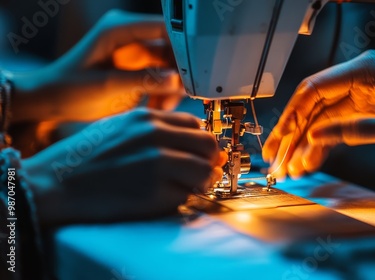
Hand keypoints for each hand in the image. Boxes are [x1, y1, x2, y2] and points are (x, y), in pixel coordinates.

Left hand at [10, 10, 183, 122]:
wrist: (51, 101)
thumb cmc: (68, 88)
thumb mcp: (106, 84)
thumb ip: (143, 80)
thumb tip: (176, 81)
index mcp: (121, 29)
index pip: (165, 27)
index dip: (185, 44)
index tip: (199, 66)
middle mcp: (132, 38)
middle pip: (172, 49)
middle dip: (180, 72)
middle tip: (183, 94)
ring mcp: (136, 55)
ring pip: (170, 67)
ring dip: (173, 87)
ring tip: (164, 106)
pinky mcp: (138, 71)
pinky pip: (162, 80)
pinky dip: (164, 94)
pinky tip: (157, 107)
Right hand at [22, 109, 222, 224]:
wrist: (52, 182)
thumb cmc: (82, 157)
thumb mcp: (119, 127)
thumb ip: (155, 130)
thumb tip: (189, 141)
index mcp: (146, 117)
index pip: (195, 124)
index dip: (200, 141)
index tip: (198, 153)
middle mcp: (155, 135)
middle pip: (208, 144)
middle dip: (209, 160)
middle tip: (200, 172)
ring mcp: (156, 163)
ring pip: (206, 171)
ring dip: (201, 182)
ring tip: (186, 187)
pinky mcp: (153, 192)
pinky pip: (187, 195)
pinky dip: (182, 198)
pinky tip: (165, 198)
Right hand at [263, 50, 374, 178]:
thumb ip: (355, 130)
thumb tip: (315, 136)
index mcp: (365, 70)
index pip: (315, 89)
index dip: (293, 114)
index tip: (280, 137)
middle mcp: (355, 79)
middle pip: (310, 105)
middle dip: (290, 133)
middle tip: (273, 156)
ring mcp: (355, 96)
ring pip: (317, 119)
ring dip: (301, 144)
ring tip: (287, 168)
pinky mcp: (357, 112)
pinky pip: (330, 128)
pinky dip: (318, 146)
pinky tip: (306, 163)